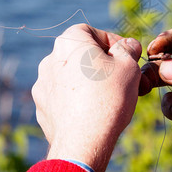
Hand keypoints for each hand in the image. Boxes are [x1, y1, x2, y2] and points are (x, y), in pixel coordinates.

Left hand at [32, 24, 141, 171]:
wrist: (84, 140)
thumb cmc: (109, 96)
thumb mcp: (129, 65)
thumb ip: (128, 49)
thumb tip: (128, 44)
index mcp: (69, 41)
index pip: (91, 31)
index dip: (111, 41)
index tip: (125, 55)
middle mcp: (50, 59)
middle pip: (80, 53)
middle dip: (102, 62)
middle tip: (120, 76)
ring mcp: (43, 83)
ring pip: (71, 75)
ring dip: (89, 80)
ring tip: (108, 94)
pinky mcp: (42, 106)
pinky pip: (63, 95)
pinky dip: (77, 98)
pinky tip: (92, 109)